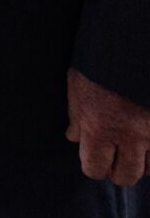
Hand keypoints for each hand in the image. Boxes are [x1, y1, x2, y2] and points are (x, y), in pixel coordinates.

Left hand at [68, 68, 149, 185]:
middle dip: (118, 170)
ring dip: (142, 162)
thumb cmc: (101, 60)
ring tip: (134, 148)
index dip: (94, 166)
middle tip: (115, 157)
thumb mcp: (78, 85)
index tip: (95, 160)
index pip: (94, 168)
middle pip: (126, 175)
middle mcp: (129, 133)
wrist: (132, 41)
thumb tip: (74, 137)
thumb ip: (77, 116)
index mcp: (98, 125)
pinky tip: (148, 141)